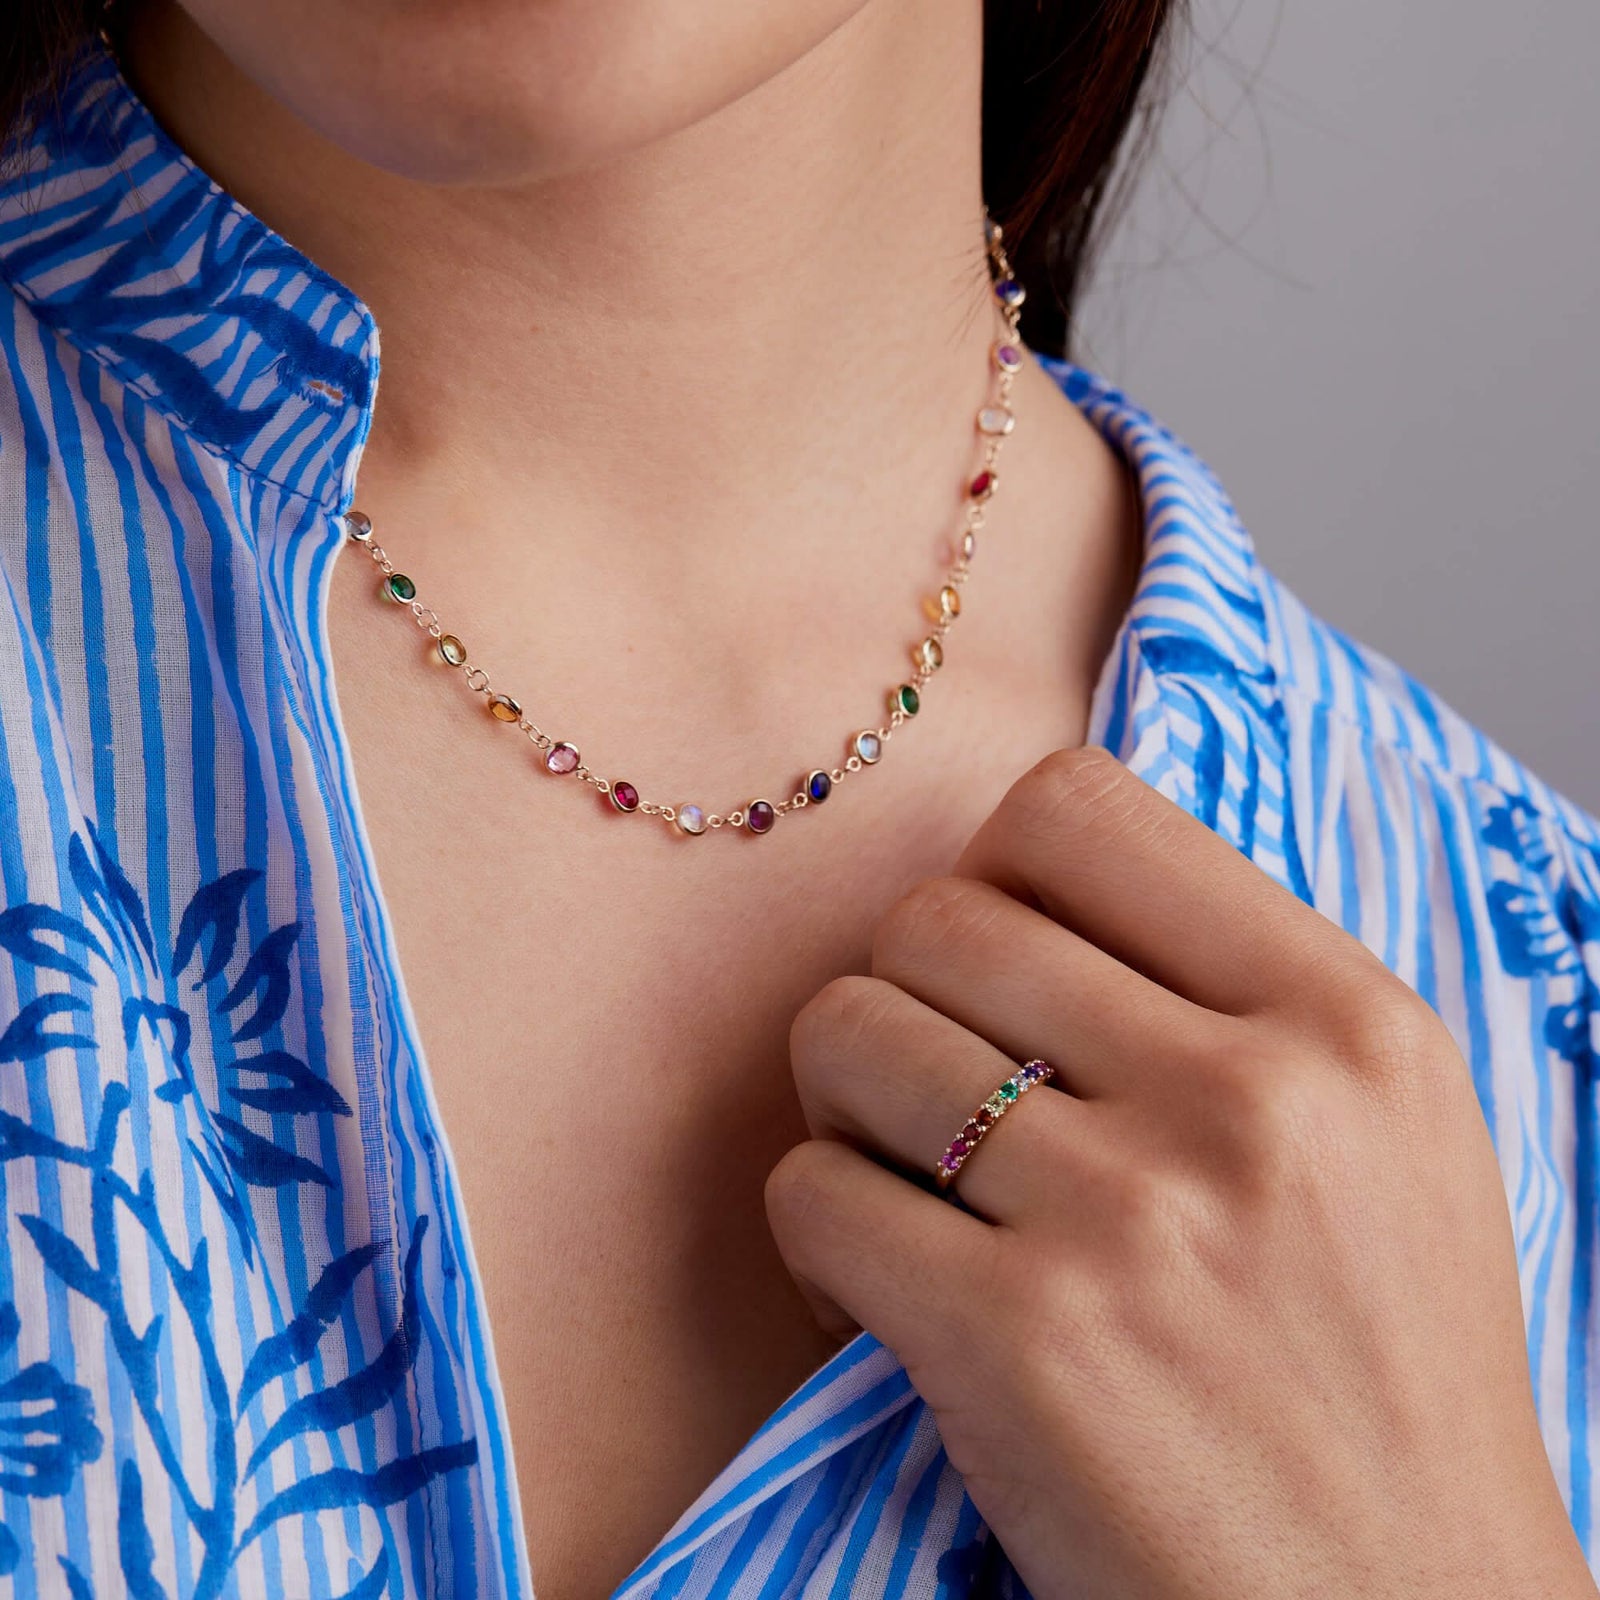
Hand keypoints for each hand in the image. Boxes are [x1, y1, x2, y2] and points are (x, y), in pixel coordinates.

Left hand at [766, 747, 1594, 1599]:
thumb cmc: (1379, 1388)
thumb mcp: (1384, 1146)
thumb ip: (1231, 996)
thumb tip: (1030, 884)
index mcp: (1349, 1022)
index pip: (1079, 808)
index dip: (995, 870)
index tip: (998, 966)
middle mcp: (1250, 1098)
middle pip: (936, 916)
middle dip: (898, 998)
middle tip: (928, 1098)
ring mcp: (1135, 1220)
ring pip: (850, 1032)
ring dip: (840, 1112)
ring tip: (902, 1193)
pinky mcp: (1021, 1346)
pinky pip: (810, 1193)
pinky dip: (814, 1238)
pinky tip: (880, 1297)